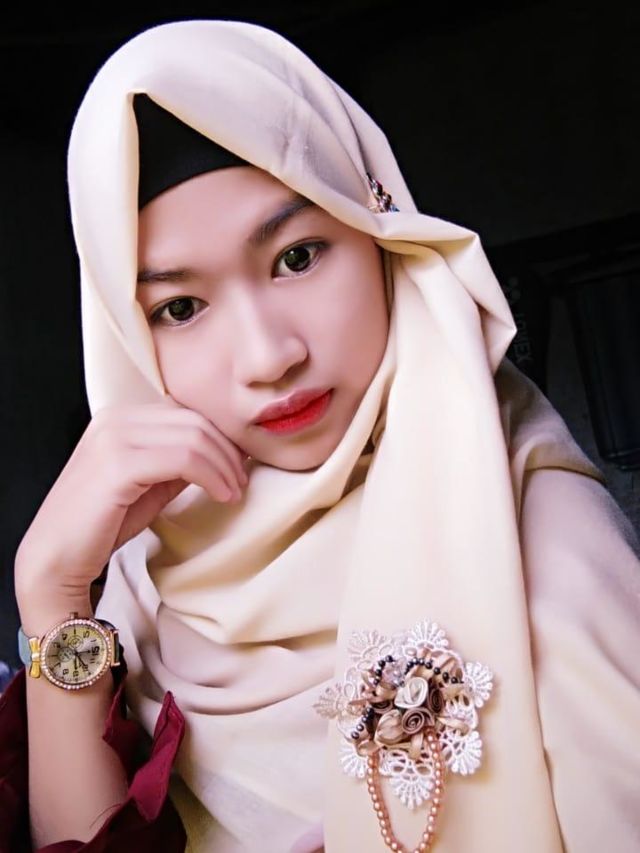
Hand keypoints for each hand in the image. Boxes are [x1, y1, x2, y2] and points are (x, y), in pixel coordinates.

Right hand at [15, 397, 249, 611]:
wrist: (55, 558)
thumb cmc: (100, 525)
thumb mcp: (148, 485)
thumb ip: (177, 464)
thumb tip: (219, 455)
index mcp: (119, 418)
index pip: (186, 413)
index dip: (220, 437)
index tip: (238, 466)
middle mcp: (115, 419)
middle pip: (194, 421)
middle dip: (227, 452)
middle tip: (241, 482)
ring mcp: (114, 438)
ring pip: (194, 437)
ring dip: (224, 466)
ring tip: (233, 492)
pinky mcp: (118, 465)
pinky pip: (184, 459)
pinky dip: (211, 476)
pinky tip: (221, 495)